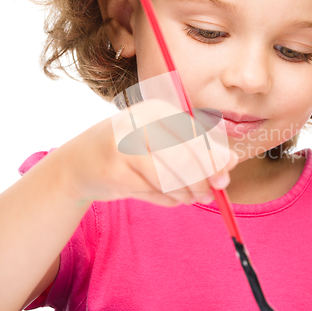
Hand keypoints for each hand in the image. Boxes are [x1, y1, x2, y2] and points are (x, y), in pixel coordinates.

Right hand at [58, 99, 238, 206]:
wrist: (81, 163)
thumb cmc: (131, 151)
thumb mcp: (164, 142)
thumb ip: (198, 150)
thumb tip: (230, 161)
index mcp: (157, 110)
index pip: (197, 137)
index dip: (215, 161)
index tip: (224, 177)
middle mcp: (140, 123)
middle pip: (187, 160)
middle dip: (203, 182)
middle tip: (208, 194)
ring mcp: (124, 146)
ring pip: (172, 180)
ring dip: (186, 195)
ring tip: (187, 196)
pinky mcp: (114, 172)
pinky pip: (155, 194)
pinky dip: (167, 200)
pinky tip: (163, 195)